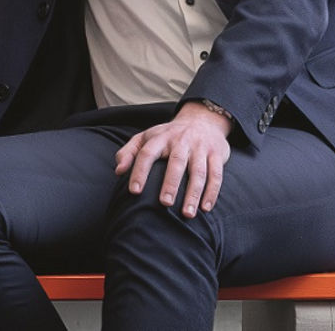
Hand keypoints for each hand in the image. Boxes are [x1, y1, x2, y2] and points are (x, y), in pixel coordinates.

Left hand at [114, 101, 231, 217]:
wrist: (202, 120)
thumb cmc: (168, 135)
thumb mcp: (146, 137)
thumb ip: (129, 152)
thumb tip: (118, 171)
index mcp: (160, 138)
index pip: (147, 153)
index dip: (139, 171)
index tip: (134, 191)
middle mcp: (181, 141)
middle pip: (176, 162)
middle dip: (171, 183)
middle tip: (165, 203)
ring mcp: (200, 147)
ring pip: (198, 171)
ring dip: (194, 193)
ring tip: (187, 214)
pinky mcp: (216, 154)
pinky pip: (216, 174)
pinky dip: (212, 192)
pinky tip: (205, 208)